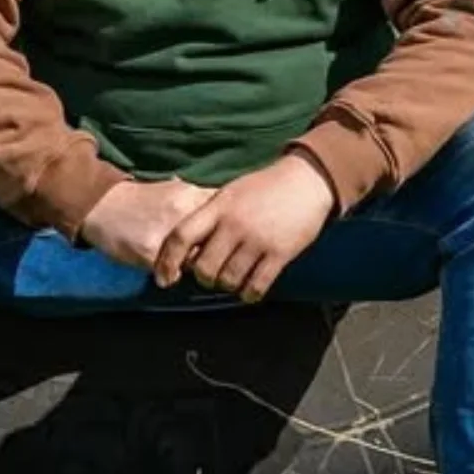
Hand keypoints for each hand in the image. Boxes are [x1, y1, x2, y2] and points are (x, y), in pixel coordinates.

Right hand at [80, 177, 217, 270]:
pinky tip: (167, 272)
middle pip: (216, 243)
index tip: (225, 242)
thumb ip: (200, 204)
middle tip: (210, 261)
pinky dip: (173, 275)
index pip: (226, 219)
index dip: (228, 234)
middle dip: (215, 254)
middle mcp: (183, 211)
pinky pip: (173, 273)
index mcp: (191, 195)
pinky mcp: (151, 252)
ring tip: (188, 268)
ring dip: (196, 268)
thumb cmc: (142, 200)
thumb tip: (229, 217)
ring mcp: (168, 232)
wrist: (102, 204)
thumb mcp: (175, 191)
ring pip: (197, 260)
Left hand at [153, 153, 336, 303]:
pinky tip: (250, 289)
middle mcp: (234, 225)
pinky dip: (249, 293)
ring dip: (227, 285)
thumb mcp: (231, 192)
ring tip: (234, 278)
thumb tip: (185, 242)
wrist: (308, 180)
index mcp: (218, 207)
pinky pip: (256, 286)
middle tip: (212, 275)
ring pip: (228, 280)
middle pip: (203, 268)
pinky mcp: (280, 254)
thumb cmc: (266, 186)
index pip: (180, 237)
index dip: (167, 261)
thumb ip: (210, 215)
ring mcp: (257, 240)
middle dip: (204, 278)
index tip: (165, 278)